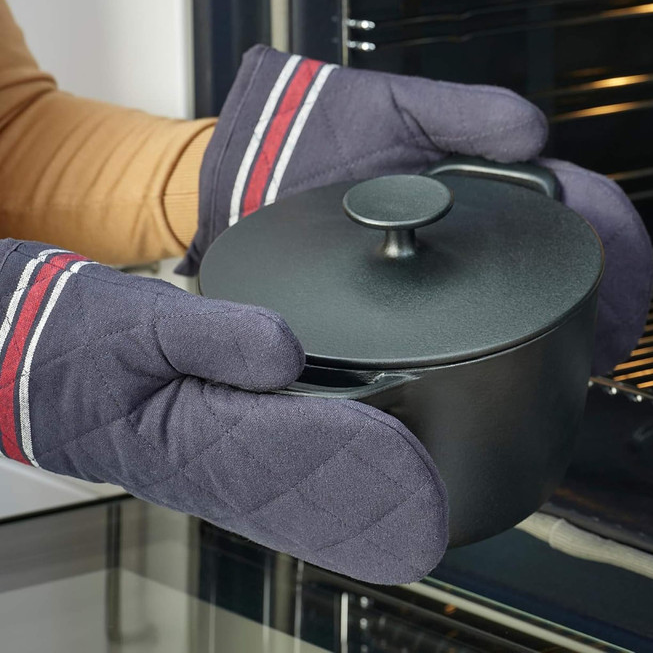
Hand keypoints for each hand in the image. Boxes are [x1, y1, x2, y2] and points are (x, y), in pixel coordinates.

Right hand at [0, 240, 446, 583]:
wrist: (31, 365)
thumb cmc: (77, 344)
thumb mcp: (138, 322)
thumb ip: (214, 336)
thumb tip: (287, 353)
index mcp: (186, 436)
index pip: (287, 452)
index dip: (352, 456)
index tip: (408, 456)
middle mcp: (205, 468)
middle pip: (300, 498)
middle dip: (368, 505)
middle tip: (429, 511)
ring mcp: (208, 472)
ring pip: (291, 504)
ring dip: (353, 511)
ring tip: (410, 512)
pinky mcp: (212, 459)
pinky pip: (274, 491)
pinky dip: (319, 500)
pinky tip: (353, 500)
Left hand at [179, 47, 652, 372]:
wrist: (251, 175)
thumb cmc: (318, 130)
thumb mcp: (396, 106)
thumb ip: (462, 112)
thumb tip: (535, 134)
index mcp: (489, 175)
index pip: (580, 203)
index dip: (615, 239)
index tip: (625, 274)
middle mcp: (477, 222)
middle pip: (571, 261)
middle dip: (609, 296)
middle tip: (616, 334)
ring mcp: (450, 262)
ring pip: (533, 296)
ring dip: (575, 326)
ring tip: (591, 358)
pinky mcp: (416, 297)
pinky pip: (478, 322)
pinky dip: (520, 344)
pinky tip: (535, 362)